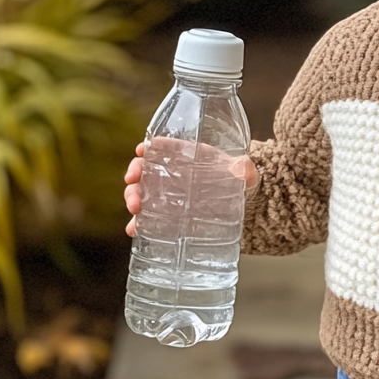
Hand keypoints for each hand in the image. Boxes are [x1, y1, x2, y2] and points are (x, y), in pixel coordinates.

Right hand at [123, 141, 259, 236]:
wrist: (242, 205)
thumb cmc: (238, 181)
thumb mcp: (243, 172)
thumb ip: (244, 169)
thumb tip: (245, 170)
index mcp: (187, 157)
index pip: (162, 149)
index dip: (149, 148)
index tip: (141, 151)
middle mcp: (172, 174)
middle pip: (145, 171)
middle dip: (134, 178)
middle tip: (134, 187)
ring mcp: (168, 195)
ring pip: (141, 193)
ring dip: (133, 198)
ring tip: (135, 210)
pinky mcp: (168, 215)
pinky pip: (148, 218)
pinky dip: (138, 223)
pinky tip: (134, 229)